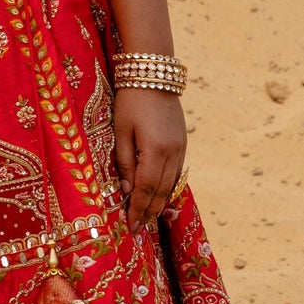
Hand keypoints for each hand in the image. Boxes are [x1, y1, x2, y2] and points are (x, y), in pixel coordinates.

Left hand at [112, 87, 186, 234]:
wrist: (154, 74)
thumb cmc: (130, 101)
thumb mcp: (120, 131)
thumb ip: (125, 162)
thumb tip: (128, 191)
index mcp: (155, 150)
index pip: (146, 190)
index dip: (138, 210)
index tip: (131, 227)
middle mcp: (173, 152)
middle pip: (161, 191)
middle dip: (149, 212)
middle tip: (138, 229)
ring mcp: (181, 147)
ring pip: (172, 184)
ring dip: (160, 203)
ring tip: (148, 218)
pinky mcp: (183, 142)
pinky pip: (177, 172)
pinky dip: (168, 187)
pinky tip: (159, 195)